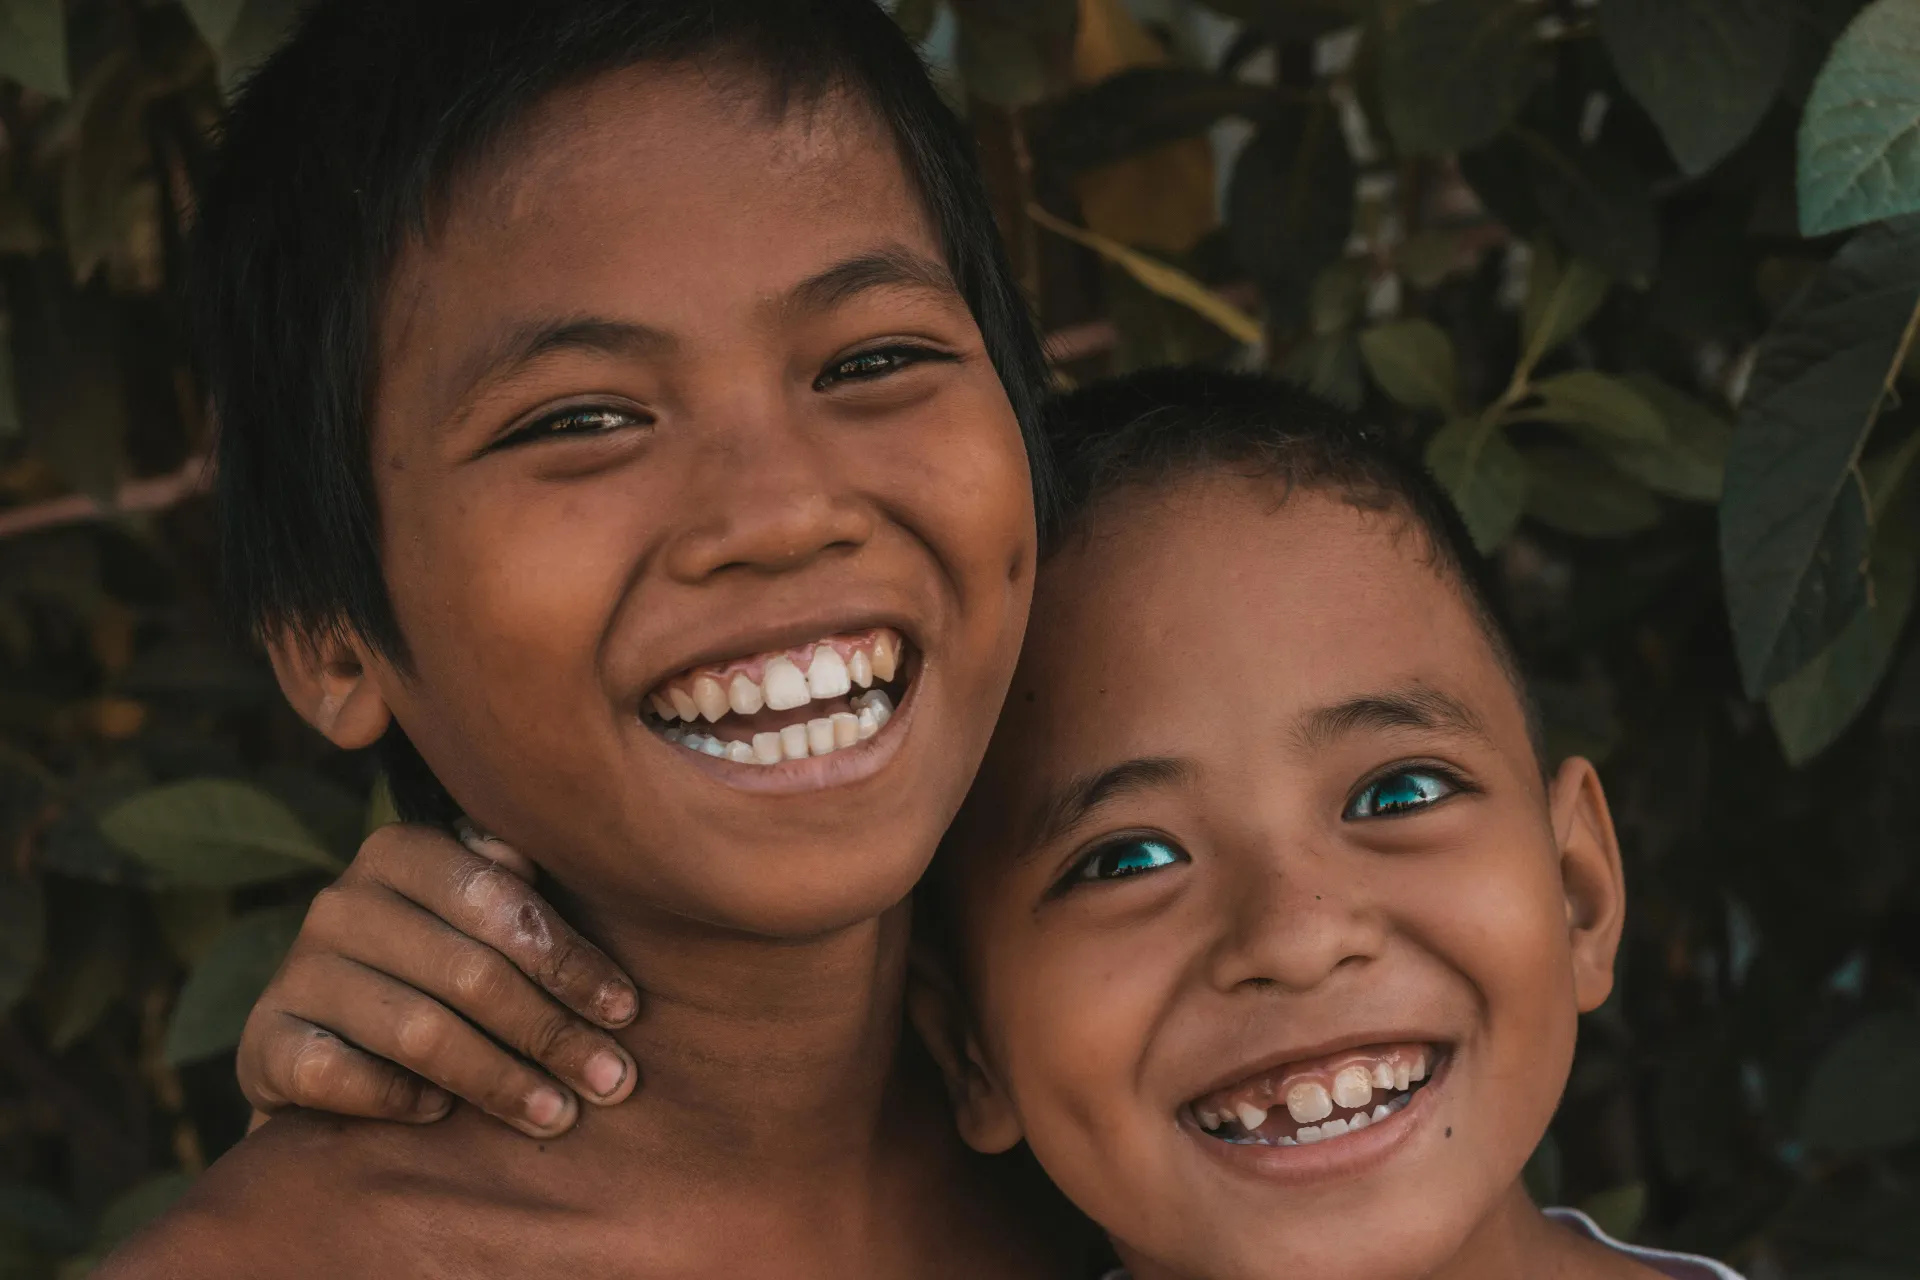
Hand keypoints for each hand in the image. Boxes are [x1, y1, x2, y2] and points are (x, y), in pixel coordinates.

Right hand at [235, 822, 638, 1136]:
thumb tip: (604, 875)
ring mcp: (295, 972)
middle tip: (612, 1080)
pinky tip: (442, 1114)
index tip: (626, 1011)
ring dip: (498, 1078)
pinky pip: (339, 1075)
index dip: (567, 958)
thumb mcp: (480, 923)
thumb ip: (527, 895)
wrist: (324, 1046)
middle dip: (551, 1031)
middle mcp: (340, 902)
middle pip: (467, 971)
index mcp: (400, 852)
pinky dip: (399, 1097)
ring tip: (558, 1114)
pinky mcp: (262, 1042)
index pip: (496, 898)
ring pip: (416, 1029)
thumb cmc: (438, 974)